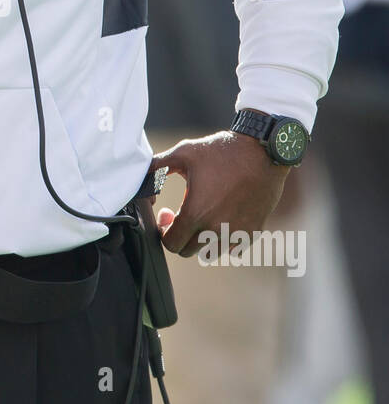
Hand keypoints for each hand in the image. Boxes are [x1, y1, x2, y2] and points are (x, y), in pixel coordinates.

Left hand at [149, 130, 290, 256]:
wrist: (263, 150)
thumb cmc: (222, 150)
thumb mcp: (183, 153)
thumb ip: (156, 168)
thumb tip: (139, 183)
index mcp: (196, 212)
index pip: (170, 243)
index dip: (164, 231)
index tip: (167, 215)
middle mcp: (217, 228)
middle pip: (187, 251)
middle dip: (180, 236)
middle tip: (182, 216)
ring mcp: (237, 232)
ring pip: (210, 254)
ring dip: (201, 241)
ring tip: (202, 218)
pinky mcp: (253, 231)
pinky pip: (232, 249)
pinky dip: (224, 241)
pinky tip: (222, 220)